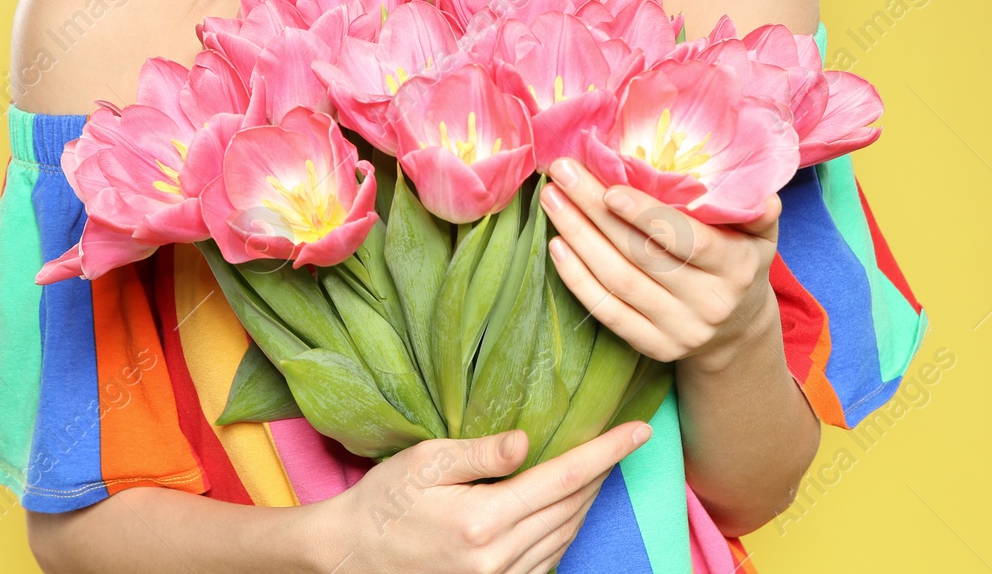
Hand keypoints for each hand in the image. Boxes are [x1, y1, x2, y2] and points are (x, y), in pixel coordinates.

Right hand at [310, 420, 653, 573]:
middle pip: (571, 507)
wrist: (352, 557)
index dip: (606, 452)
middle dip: (601, 472)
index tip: (639, 430)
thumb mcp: (425, 462)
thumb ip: (481, 453)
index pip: (563, 478)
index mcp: (483, 521)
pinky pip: (549, 561)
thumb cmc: (384, 501)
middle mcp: (498, 559)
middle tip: (620, 438)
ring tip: (596, 468)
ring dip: (586, 501)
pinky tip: (564, 508)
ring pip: (565, 536)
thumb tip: (528, 441)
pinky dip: (565, 531)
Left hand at [542, 157, 781, 372]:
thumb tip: (760, 192)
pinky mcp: (654, 347)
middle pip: (642, 255)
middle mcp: (709, 303)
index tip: (610, 189)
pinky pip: (609, 313)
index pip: (688, 240)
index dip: (647, 216)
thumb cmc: (739, 261)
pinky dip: (578, 280)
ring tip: (553, 201)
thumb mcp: (760, 235)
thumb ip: (758, 210)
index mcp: (737, 268)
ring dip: (579, 238)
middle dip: (596, 211)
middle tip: (563, 174)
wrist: (737, 329)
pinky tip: (556, 247)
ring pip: (619, 281)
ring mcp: (679, 330)